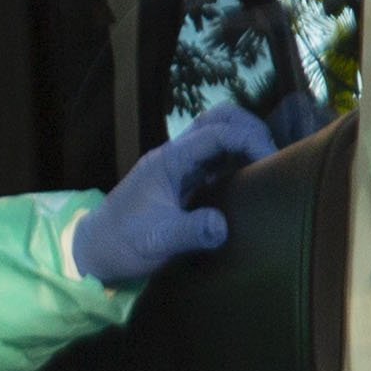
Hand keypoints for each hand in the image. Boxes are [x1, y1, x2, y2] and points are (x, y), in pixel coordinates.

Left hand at [69, 103, 275, 286]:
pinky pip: (216, 158)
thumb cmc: (122, 243)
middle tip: (274, 158)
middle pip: (218, 119)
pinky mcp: (184, 181)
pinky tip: (252, 182)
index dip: (250, 140)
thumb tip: (222, 226)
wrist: (96, 251)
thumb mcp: (156, 241)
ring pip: (217, 134)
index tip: (273, 162)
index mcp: (169, 160)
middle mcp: (175, 155)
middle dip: (250, 128)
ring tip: (269, 168)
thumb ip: (189, 232)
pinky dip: (237, 160)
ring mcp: (180, 166)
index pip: (217, 132)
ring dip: (245, 142)